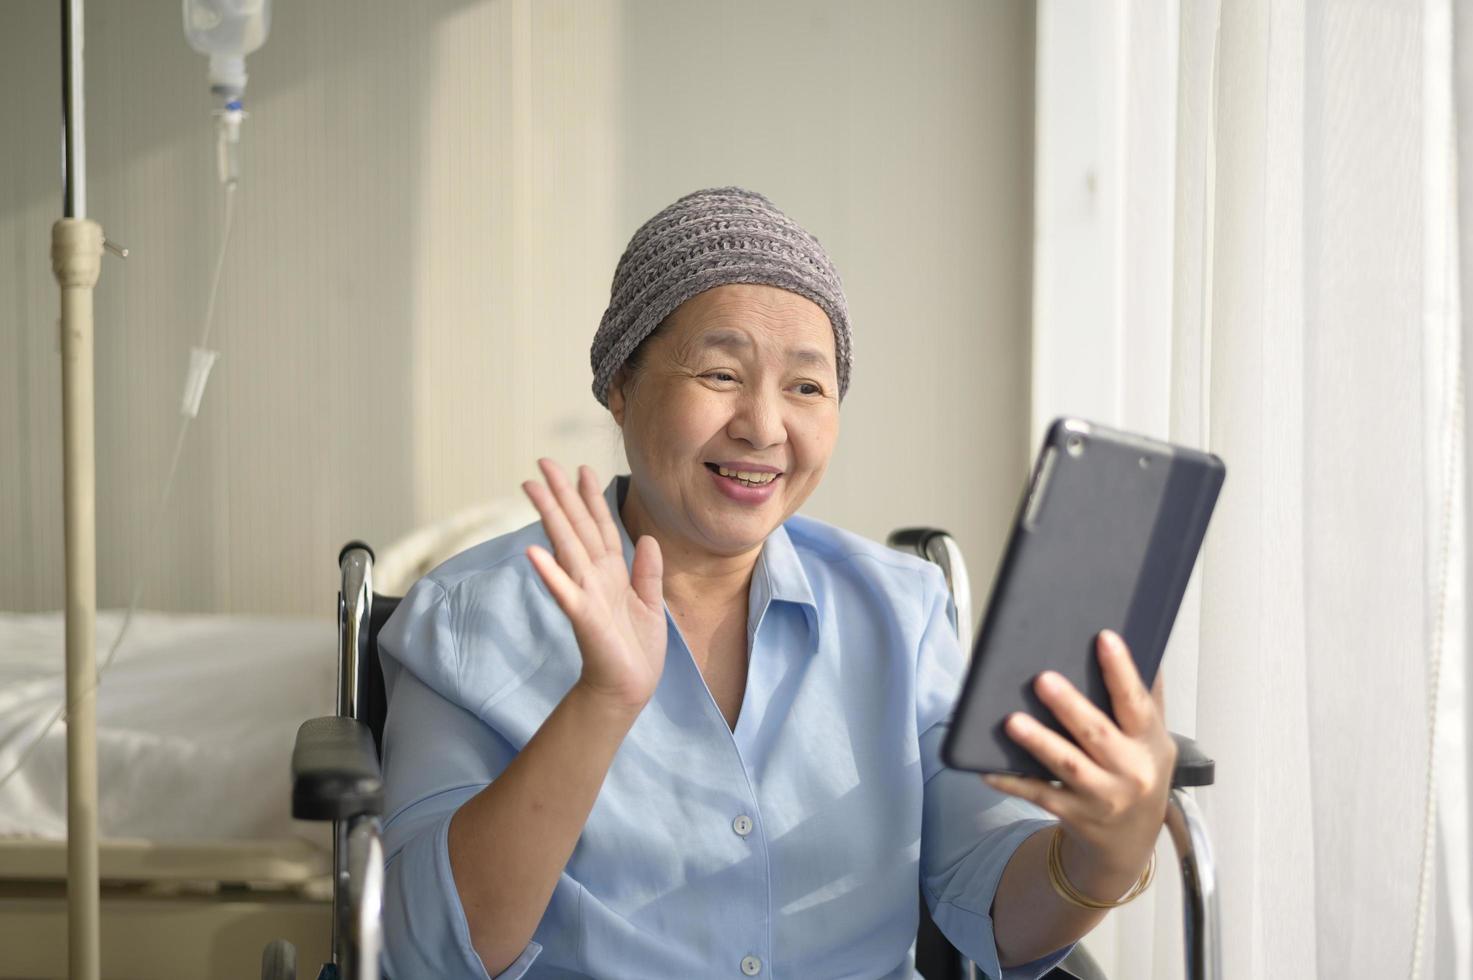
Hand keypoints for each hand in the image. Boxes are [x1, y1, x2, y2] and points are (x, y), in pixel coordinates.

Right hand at [521, 460, 666, 713]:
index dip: (591, 497)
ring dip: (549, 517)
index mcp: (611, 573)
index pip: (598, 526)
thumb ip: (647, 572)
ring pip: (566, 547)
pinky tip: (533, 552)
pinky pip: (565, 592)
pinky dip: (550, 572)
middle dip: (561, 494)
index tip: (581, 469)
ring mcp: (586, 595)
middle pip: (575, 527)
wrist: (630, 689)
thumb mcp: (650, 604)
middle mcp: (594, 577)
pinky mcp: (584, 617)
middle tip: (543, 462)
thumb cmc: (636, 651)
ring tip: (532, 489)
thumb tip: (647, 538)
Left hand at [983, 630, 1176, 898]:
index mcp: (1150, 744)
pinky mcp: (1074, 814)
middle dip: (1070, 707)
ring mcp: (1102, 797)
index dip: (1122, 671)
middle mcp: (1130, 772)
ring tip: (1012, 721)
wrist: (1131, 843)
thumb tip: (1141, 642)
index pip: (1136, 703)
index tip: (1105, 639)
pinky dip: (1013, 783)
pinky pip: (1039, 795)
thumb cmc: (1140, 776)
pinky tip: (988, 769)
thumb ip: (1148, 699)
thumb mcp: (1156, 741)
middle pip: (1097, 734)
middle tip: (1043, 679)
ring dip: (1039, 742)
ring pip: (1067, 766)